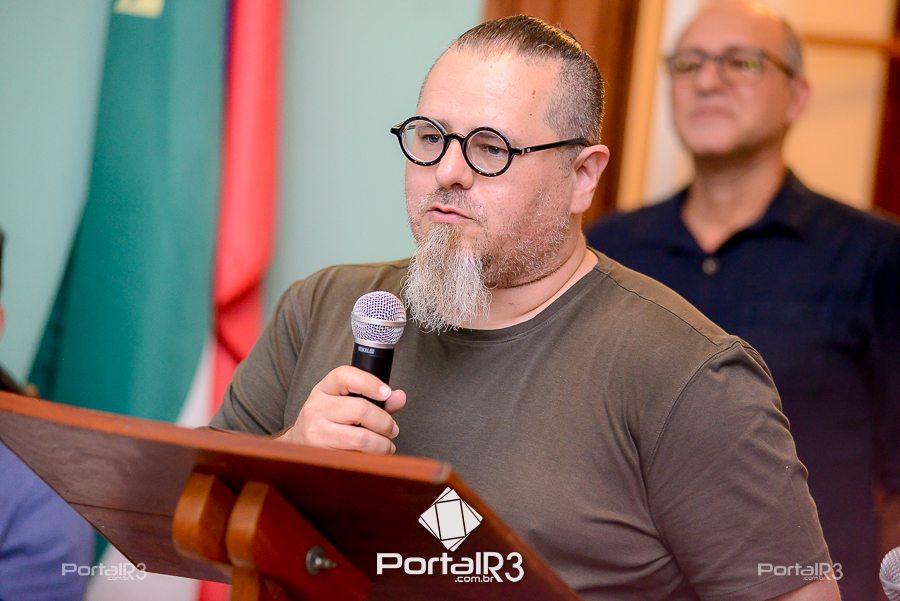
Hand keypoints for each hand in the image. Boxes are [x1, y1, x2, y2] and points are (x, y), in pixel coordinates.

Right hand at [277, 366, 405, 453]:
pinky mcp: (321, 453)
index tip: (387, 392)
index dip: (369, 382)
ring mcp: (316, 431)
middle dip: (384, 422)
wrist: (297, 444)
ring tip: (387, 445)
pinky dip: (371, 457)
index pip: (345, 375)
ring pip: (360, 437)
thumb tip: (399, 397)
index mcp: (325, 388)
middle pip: (361, 409)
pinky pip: (355, 456)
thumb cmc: (328, 420)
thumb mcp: (346, 402)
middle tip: (392, 429)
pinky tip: (373, 455)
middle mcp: (316, 407)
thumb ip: (376, 399)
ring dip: (382, 444)